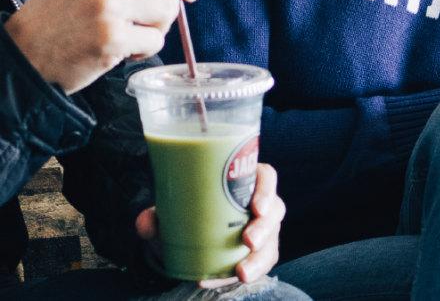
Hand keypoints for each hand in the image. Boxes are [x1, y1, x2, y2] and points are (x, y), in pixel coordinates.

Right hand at [4, 0, 197, 94]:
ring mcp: (106, 4)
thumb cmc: (64, 16)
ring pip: (167, 12)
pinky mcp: (111, 36)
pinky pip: (155, 42)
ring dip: (156, 31)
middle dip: (167, 10)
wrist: (26, 50)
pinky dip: (144, 51)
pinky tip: (121, 51)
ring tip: (129, 36)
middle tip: (144, 24)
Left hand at [136, 163, 284, 287]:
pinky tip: (222, 280)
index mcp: (246, 182)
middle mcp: (260, 204)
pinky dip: (243, 274)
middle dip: (265, 228)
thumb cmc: (190, 212)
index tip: (256, 206)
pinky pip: (259, 265)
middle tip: (248, 240)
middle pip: (275, 211)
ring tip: (242, 272)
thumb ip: (156, 215)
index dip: (266, 190)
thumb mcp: (173, 209)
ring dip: (259, 259)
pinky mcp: (259, 254)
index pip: (267, 178)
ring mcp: (263, 230)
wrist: (188, 238)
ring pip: (271, 242)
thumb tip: (147, 223)